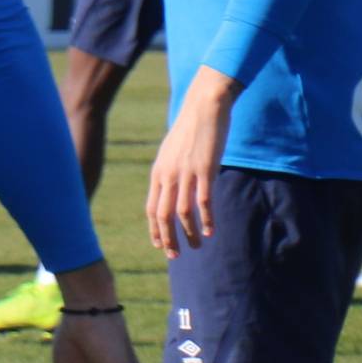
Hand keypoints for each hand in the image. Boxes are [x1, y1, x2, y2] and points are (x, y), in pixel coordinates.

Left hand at [147, 67, 236, 257]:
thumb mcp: (171, 153)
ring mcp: (186, 173)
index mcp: (158, 173)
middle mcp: (168, 176)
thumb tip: (172, 188)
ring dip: (189, 234)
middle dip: (168, 239)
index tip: (160, 245)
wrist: (203, 106)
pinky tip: (210, 231)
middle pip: (162, 216)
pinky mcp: (205, 170)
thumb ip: (169, 172)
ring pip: (182, 213)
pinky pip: (202, 201)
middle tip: (175, 256)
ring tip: (196, 247)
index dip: (155, 230)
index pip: (151, 209)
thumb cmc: (190, 129)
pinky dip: (205, 219)